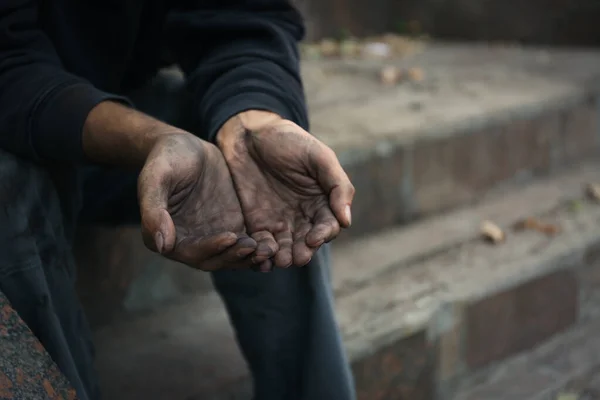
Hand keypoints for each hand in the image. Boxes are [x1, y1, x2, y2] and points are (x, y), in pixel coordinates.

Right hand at [138, 132, 256, 270]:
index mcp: (165, 236)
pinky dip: (258, 246)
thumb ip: (153, 209)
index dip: (210, 249)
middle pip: (215, 259)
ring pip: (232, 255)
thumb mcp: (155, 177)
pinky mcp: (232, 226)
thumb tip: (162, 245)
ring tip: (268, 250)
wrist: (187, 146)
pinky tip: (275, 242)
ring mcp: (212, 236)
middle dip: (234, 256)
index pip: (190, 252)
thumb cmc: (166, 159)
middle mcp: (189, 242)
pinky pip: (245, 242)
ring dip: (249, 257)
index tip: (230, 237)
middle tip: (255, 248)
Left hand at [217, 111, 354, 270]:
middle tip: (298, 257)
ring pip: (286, 248)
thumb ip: (337, 185)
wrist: (249, 134)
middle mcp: (303, 215)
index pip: (328, 225)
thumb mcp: (318, 156)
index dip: (323, 234)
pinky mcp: (257, 224)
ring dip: (285, 257)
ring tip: (281, 260)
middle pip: (308, 242)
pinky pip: (263, 244)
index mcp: (322, 201)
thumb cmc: (289, 140)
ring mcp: (280, 221)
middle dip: (304, 251)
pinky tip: (261, 257)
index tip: (314, 238)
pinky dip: (263, 253)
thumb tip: (347, 220)